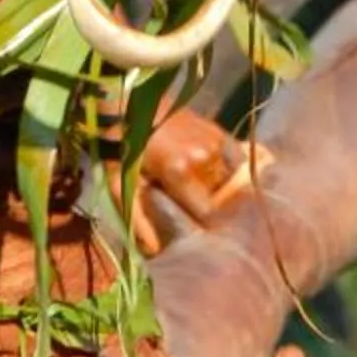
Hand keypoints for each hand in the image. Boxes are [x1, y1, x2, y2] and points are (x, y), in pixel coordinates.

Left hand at [133, 107, 250, 253]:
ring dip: (223, 191)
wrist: (129, 105)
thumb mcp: (122, 186)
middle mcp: (204, 157)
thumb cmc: (122, 149)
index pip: (208, 213)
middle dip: (215, 208)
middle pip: (223, 199)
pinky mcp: (220, 132)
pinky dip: (230, 172)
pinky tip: (218, 177)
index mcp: (180, 172)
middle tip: (201, 212)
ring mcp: (215, 142)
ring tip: (208, 194)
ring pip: (231, 181)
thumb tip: (155, 251)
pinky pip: (235, 161)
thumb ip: (140, 220)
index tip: (200, 230)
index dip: (206, 226)